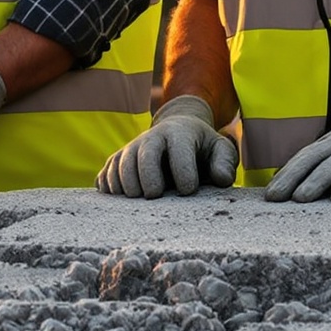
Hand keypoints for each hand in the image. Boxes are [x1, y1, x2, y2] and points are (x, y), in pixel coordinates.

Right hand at [97, 95, 237, 197]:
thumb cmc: (201, 147)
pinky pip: (105, 175)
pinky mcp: (116, 161)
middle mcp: (151, 138)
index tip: (188, 190)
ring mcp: (130, 149)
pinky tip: (121, 199)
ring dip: (126, 186)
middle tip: (155, 197)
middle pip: (143, 156)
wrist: (176, 130)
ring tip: (139, 200)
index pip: (178, 151)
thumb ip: (225, 163)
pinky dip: (109, 189)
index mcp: (178, 134)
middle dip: (148, 178)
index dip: (184, 173)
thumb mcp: (220, 149)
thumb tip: (220, 180)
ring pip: (119, 166)